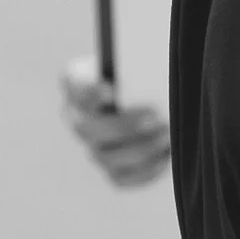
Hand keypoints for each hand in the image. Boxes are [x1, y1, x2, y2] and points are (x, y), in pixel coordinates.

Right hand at [62, 56, 172, 189]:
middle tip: (155, 115)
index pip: (73, 88)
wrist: (157, 98)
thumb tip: (146, 69)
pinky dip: (146, 170)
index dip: (88, 94)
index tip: (109, 90)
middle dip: (123, 125)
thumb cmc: (148, 73)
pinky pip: (123, 178)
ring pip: (106, 158)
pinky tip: (166, 156)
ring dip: (140, 149)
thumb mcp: (140, 60)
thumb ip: (137, 60)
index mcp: (78, 84)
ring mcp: (94, 148)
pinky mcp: (113, 171)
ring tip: (166, 135)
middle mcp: (78, 119)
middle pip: (88, 130)